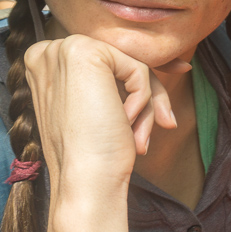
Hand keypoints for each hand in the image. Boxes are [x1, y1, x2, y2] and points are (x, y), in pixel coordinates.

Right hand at [23, 34, 179, 231]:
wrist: (85, 181)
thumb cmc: (96, 152)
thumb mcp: (107, 105)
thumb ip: (123, 78)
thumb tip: (183, 64)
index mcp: (47, 64)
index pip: (110, 63)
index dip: (142, 79)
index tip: (183, 72)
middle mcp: (49, 51)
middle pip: (123, 62)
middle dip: (149, 95)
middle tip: (167, 123)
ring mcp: (64, 50)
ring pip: (133, 66)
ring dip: (146, 105)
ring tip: (140, 139)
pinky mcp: (84, 53)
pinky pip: (138, 70)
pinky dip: (142, 100)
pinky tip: (125, 125)